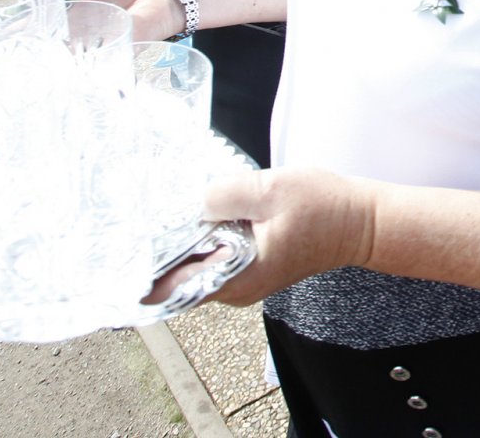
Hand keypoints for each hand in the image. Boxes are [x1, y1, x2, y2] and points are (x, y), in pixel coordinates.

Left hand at [145, 167, 372, 307]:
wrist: (362, 221)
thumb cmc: (326, 209)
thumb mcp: (270, 190)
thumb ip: (222, 194)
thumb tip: (185, 200)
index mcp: (236, 278)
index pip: (169, 288)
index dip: (140, 269)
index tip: (118, 249)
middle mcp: (233, 288)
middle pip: (175, 275)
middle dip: (156, 247)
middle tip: (136, 214)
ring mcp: (241, 280)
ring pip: (193, 263)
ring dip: (180, 238)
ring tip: (164, 207)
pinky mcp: (249, 266)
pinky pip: (212, 255)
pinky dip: (202, 236)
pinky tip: (199, 211)